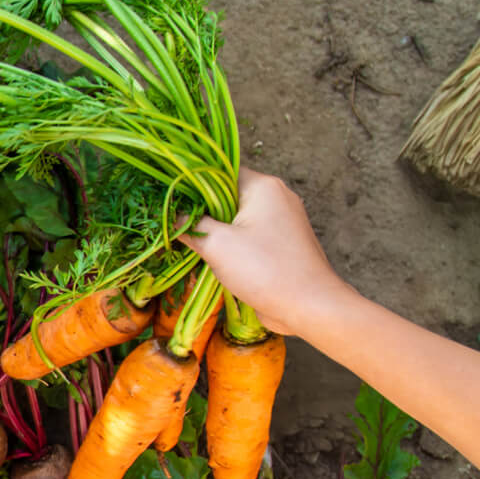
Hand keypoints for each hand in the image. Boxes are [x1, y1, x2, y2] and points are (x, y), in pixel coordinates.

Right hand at [181, 169, 356, 337]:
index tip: (171, 201)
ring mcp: (283, 220)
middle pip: (228, 194)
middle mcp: (277, 196)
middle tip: (178, 226)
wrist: (309, 306)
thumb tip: (170, 216)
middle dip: (203, 212)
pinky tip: (217, 258)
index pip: (219, 172)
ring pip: (238, 216)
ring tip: (195, 244)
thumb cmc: (264, 269)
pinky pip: (250, 234)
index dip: (192, 185)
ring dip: (217, 230)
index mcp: (264, 186)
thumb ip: (190, 225)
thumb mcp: (217, 244)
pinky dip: (233, 243)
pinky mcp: (283, 242)